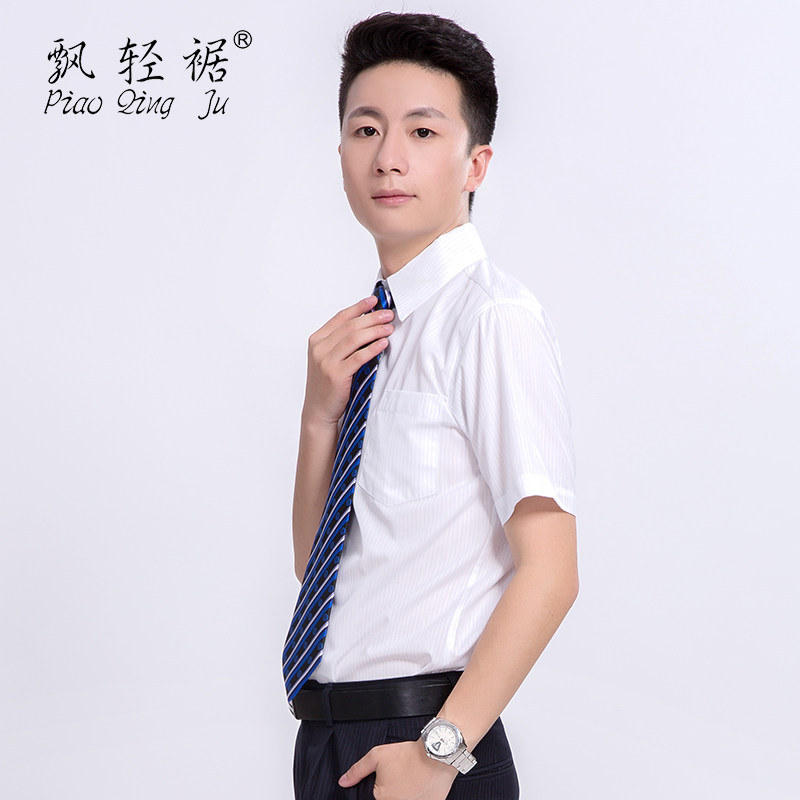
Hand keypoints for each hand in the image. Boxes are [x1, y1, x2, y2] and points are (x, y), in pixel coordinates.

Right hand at [303, 294, 394, 426]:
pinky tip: (383, 343)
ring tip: (389, 327)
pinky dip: (372, 348)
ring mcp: (326, 362)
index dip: (358, 307)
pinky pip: (358, 357)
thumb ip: (341, 342)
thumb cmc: (328, 384)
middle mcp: (319, 348)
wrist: (318, 410)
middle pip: (349, 326)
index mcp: (316, 340)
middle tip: (388, 314)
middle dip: (371, 317)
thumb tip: (366, 324)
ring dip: (374, 330)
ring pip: (354, 339)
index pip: (340, 317)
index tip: (374, 300)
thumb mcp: (328, 358)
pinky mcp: (336, 375)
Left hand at [338, 738, 457, 799]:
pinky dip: (417, 797)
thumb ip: (358, 770)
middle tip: (403, 779)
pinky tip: (420, 789)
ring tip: (412, 782)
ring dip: (406, 795)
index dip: (383, 790)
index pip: (377, 798)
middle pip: (390, 799)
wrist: (436, 755)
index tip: (391, 781)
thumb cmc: (407, 755)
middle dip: (394, 792)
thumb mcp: (377, 756)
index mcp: (381, 799)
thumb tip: (343, 782)